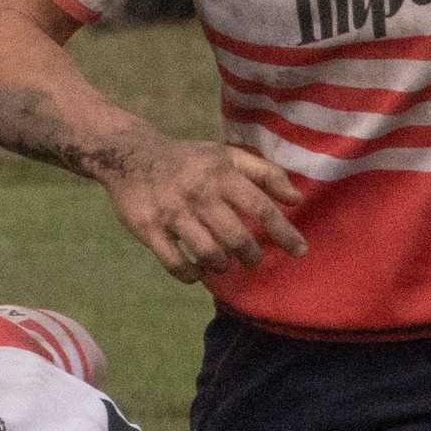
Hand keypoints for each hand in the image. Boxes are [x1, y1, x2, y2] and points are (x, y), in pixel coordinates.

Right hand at [92, 133, 305, 284]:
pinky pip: (176, 264)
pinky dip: (192, 275)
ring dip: (222, 265)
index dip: (282, 231)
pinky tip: (198, 271)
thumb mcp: (225, 157)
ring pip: (209, 254)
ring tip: (223, 263)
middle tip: (252, 260)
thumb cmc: (188, 160)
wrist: (130, 155)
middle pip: (236, 237)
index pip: (260, 206)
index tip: (300, 251)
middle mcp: (199, 193)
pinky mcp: (149, 230)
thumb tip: (296, 198)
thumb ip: (264, 174)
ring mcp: (173, 213)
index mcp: (220, 174)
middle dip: (250, 256)